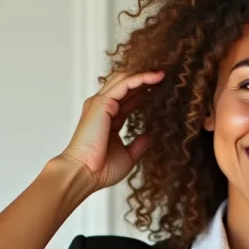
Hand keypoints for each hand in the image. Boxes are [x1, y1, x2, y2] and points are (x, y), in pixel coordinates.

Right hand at [56, 69, 164, 193]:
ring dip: (143, 74)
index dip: (143, 91)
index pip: (127, 98)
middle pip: (124, 84)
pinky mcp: (102, 103)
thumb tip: (149, 136)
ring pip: (123, 79)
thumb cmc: (100, 169)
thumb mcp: (127, 156)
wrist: (85, 174)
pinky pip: (124, 84)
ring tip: (162, 73)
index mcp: (108, 118)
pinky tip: (155, 77)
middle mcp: (102, 108)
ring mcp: (101, 103)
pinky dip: (140, 78)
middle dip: (143, 78)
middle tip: (164, 76)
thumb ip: (138, 144)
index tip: (161, 88)